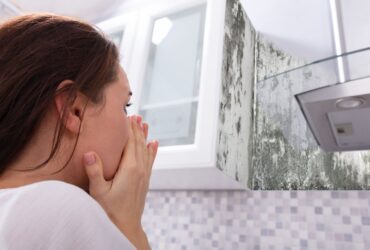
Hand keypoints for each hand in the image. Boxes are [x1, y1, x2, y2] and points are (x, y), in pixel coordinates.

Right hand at [83, 115, 157, 248]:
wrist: (126, 226)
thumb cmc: (110, 210)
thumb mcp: (99, 192)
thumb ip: (95, 172)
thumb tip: (89, 152)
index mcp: (129, 168)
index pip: (130, 143)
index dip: (129, 129)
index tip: (128, 116)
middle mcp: (140, 169)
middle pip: (139, 143)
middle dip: (137, 129)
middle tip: (136, 115)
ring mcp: (144, 174)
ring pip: (146, 150)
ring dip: (145, 136)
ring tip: (145, 123)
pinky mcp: (145, 180)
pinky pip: (150, 160)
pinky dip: (152, 150)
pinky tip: (154, 144)